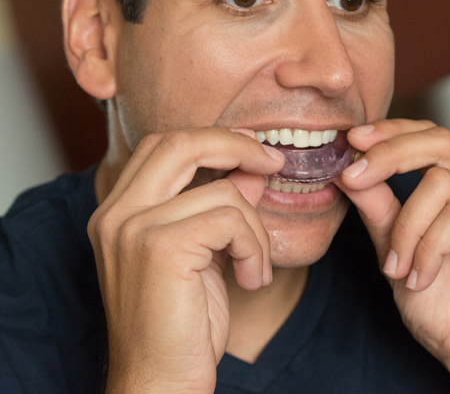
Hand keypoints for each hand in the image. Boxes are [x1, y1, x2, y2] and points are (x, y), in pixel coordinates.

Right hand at [87, 128, 283, 393]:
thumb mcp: (204, 253)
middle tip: (272, 162)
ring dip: (256, 227)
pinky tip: (252, 278)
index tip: (252, 152)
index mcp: (119, 210)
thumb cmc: (180, 324)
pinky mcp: (161, 248)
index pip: (163, 145)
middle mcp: (116, 213)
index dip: (212, 139)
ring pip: (222, 191)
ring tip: (255, 266)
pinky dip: (254, 246)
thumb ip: (218, 205)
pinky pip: (231, 219)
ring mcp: (133, 228)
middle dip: (235, 144)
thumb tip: (251, 169)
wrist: (158, 385)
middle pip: (181, 142)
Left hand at [337, 119, 449, 392]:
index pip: (426, 136)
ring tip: (396, 267)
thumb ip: (377, 208)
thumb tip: (348, 172)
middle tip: (354, 175)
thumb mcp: (395, 249)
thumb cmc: (442, 303)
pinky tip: (421, 276)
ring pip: (440, 182)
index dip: (390, 131)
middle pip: (438, 141)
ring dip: (406, 226)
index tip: (352, 138)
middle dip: (389, 153)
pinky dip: (428, 247)